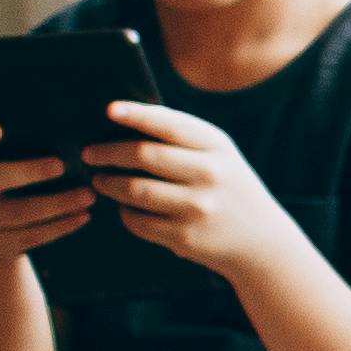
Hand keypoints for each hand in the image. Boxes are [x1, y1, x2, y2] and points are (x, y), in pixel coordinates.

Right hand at [0, 119, 93, 265]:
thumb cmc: (5, 189)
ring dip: (58, 203)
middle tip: (61, 165)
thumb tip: (66, 135)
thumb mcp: (0, 167)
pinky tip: (83, 216)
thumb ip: (17, 150)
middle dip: (28, 171)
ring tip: (87, 195)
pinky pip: (32, 235)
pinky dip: (61, 226)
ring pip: (20, 212)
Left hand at [85, 98, 302, 279]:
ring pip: (134, 190)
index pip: (169, 124)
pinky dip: (125, 213)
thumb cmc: (229, 187)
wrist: (261, 240)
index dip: (136, 115)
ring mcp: (198, 207)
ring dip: (109, 184)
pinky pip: (138, 221)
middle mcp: (210, 174)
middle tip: (90, 154)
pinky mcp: (185, 236)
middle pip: (144, 155)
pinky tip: (125, 208)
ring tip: (100, 180)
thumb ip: (181, 137)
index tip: (108, 110)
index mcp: (217, 146)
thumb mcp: (220, 155)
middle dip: (108, 153)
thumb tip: (125, 122)